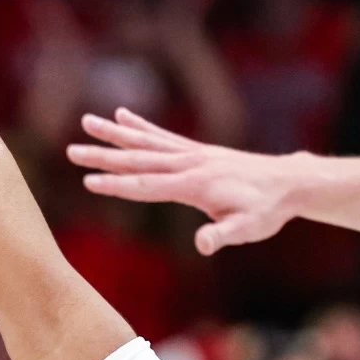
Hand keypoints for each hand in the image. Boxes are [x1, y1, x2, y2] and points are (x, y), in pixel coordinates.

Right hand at [67, 108, 300, 253]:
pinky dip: (141, 126)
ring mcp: (191, 154)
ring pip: (145, 143)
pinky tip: (122, 115)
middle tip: (72, 151)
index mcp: (193, 185)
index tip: (88, 182)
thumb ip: (223, 233)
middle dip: (103, 156)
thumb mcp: (248, 228)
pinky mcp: (195, 151)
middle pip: (138, 160)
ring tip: (87, 121)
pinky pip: (162, 136)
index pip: (147, 186)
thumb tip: (203, 244)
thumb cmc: (266, 210)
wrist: (287, 182)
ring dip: (114, 134)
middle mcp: (188, 164)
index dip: (117, 185)